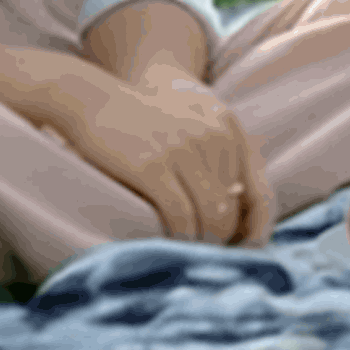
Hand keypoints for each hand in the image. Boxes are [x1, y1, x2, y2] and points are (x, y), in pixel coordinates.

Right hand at [43, 58, 274, 247]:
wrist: (91, 99)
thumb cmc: (140, 123)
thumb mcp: (188, 128)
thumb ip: (215, 160)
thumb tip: (237, 210)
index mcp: (225, 126)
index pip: (257, 192)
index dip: (252, 228)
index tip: (240, 247)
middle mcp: (210, 135)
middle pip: (232, 209)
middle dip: (221, 238)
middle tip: (203, 250)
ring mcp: (181, 150)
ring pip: (212, 217)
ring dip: (201, 241)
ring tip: (185, 248)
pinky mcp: (152, 166)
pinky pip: (181, 217)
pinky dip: (179, 236)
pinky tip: (167, 238)